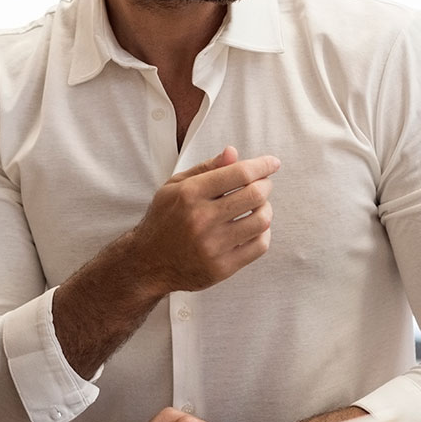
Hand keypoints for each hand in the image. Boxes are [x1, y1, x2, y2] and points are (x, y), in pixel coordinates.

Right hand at [128, 146, 279, 294]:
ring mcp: (212, 246)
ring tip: (258, 206)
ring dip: (266, 209)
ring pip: (261, 220)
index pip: (239, 173)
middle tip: (263, 184)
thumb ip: (206, 168)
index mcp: (189, 194)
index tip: (272, 163)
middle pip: (255, 195)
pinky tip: (254, 228)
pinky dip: (263, 233)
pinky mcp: (221, 267)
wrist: (148, 262)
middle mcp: (201, 219)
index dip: (262, 165)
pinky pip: (259, 246)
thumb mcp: (175, 186)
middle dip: (266, 185)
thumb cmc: (164, 219)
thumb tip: (233, 153)